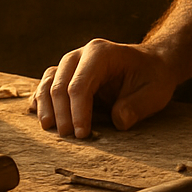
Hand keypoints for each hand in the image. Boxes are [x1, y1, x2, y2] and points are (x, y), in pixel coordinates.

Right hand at [33, 38, 178, 138]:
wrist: (152, 65)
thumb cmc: (152, 78)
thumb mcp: (155, 92)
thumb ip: (137, 106)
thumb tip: (118, 121)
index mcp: (101, 53)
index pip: (80, 85)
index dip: (78, 111)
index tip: (81, 135)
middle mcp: (81, 54)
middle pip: (60, 84)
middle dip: (61, 112)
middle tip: (67, 137)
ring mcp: (71, 63)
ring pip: (49, 82)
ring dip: (46, 106)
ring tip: (48, 128)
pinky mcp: (67, 74)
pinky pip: (47, 84)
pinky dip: (41, 99)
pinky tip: (37, 112)